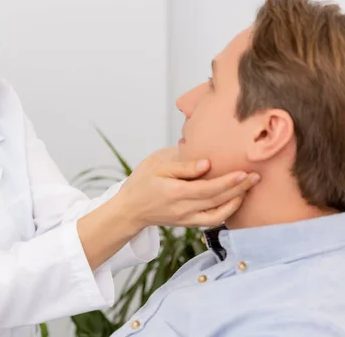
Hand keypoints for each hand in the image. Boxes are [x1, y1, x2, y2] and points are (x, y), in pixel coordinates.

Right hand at [117, 146, 259, 227]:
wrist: (130, 209)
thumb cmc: (142, 182)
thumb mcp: (156, 166)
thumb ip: (182, 165)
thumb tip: (207, 163)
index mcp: (173, 192)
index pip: (207, 189)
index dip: (227, 182)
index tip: (244, 171)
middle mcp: (182, 209)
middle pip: (217, 200)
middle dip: (239, 189)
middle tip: (256, 176)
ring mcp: (186, 219)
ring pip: (218, 214)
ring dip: (236, 201)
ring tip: (249, 187)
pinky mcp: (188, 223)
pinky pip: (212, 221)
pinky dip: (226, 212)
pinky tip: (235, 200)